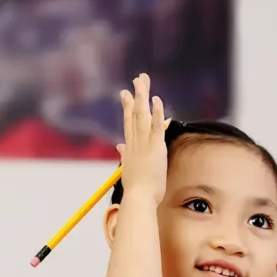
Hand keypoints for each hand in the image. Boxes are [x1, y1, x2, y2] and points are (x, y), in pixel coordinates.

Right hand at [116, 73, 166, 204]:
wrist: (138, 198)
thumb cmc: (136, 189)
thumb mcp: (129, 169)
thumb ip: (125, 155)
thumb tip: (119, 148)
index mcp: (130, 147)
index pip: (128, 122)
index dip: (127, 107)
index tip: (125, 93)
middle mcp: (135, 142)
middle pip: (134, 113)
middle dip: (136, 95)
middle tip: (138, 79)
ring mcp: (144, 143)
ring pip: (142, 114)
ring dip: (143, 96)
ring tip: (143, 80)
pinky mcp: (155, 147)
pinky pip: (156, 126)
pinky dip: (156, 112)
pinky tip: (157, 99)